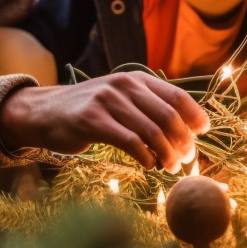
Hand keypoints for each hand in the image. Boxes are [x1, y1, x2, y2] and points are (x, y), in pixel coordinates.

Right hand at [0, 71, 207, 172]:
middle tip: (187, 160)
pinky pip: (129, 142)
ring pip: (151, 131)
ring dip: (167, 154)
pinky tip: (149, 166)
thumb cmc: (88, 112)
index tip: (203, 134)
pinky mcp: (92, 120)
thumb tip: (186, 132)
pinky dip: (145, 157)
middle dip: (183, 141)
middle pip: (168, 116)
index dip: (195, 116)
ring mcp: (107, 101)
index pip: (177, 96)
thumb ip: (148, 109)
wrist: (44, 112)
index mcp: (136, 79)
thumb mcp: (120, 101)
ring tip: (171, 168)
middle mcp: (124, 86)